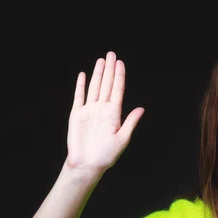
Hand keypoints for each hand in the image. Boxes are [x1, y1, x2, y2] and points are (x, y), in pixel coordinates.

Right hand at [65, 51, 144, 173]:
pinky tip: (83, 74)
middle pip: (106, 84)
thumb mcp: (122, 139)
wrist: (87, 164)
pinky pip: (79, 97)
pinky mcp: (77, 114)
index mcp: (114, 114)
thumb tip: (141, 109)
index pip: (117, 90)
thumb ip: (130, 122)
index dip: (119, 76)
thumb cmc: (106, 155)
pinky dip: (81, 85)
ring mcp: (89, 110)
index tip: (121, 63)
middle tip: (112, 54)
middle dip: (110, 69)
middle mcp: (102, 109)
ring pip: (94, 87)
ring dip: (97, 73)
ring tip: (101, 60)